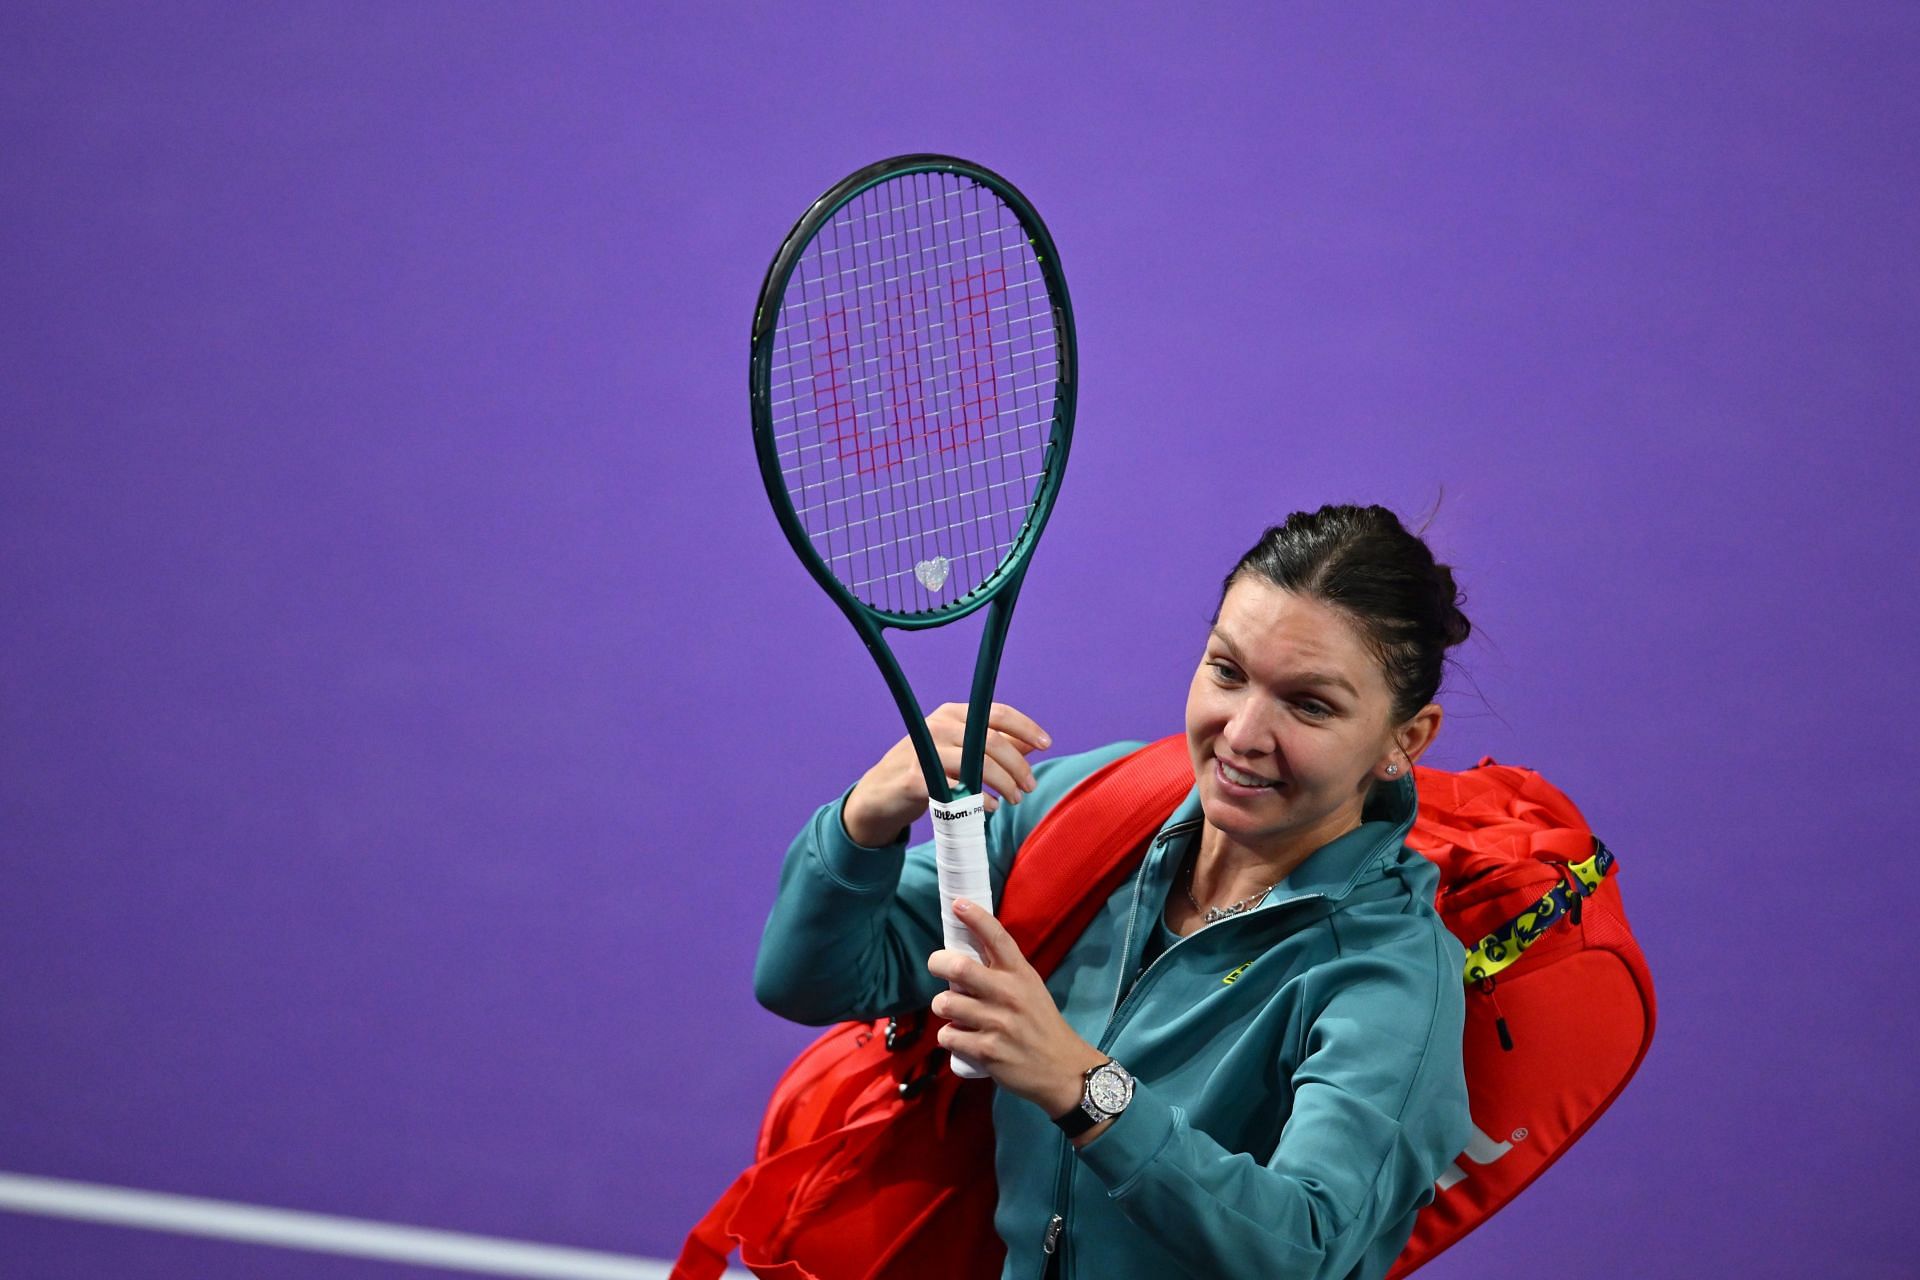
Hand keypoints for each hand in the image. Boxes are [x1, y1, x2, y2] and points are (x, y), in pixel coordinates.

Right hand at [841, 703, 1051, 846]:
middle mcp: (937, 725)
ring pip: (977, 763)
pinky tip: (990, 807)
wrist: (881, 794)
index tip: (1046, 743)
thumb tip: (1031, 744)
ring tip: (1015, 799)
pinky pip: (957, 787)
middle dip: (1018, 765)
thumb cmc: (926, 770)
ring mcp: (924, 750)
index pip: (996, 712)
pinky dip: (980, 799)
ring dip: (1004, 783)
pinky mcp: (915, 777)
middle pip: (990, 740)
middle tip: (1030, 786)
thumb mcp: (959, 751)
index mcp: (951, 714)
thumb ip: (992, 746)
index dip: (1025, 727)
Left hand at [926, 898, 1105, 1118]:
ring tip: (954, 1013)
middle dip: (937, 962)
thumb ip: (1002, 972)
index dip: (975, 917)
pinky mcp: (987, 1052)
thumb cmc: (1040, 1023)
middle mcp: (1009, 994)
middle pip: (958, 967)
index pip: (997, 937)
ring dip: (942, 1007)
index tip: (958, 903)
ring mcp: (997, 1024)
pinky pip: (948, 1036)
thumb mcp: (1030, 988)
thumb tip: (962, 956)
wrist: (1062, 1069)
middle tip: (937, 965)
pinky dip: (949, 1037)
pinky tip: (962, 1039)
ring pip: (945, 1004)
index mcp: (1020, 974)